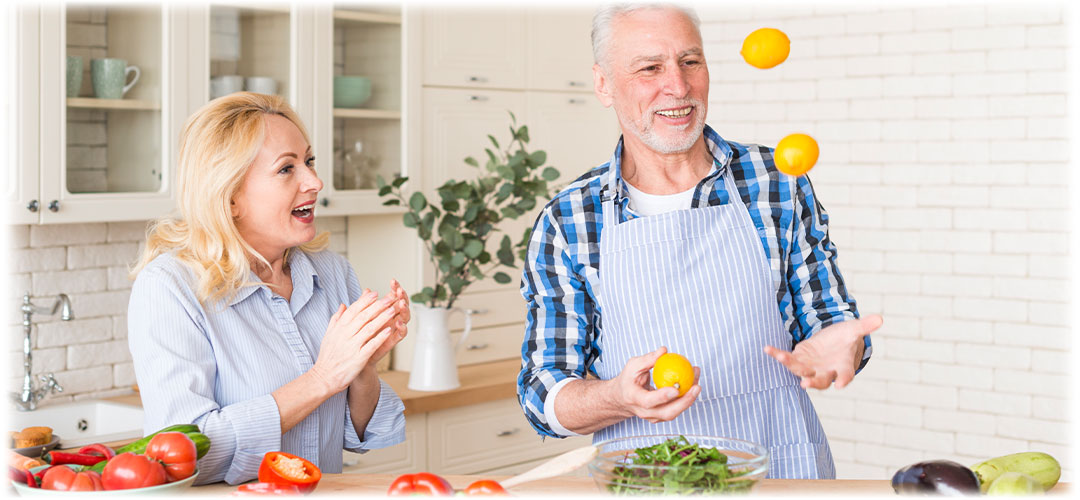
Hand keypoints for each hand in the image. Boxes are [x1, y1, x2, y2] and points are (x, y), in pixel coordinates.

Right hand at [310, 289, 399, 393]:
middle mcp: (345, 335)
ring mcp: (352, 346)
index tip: (375, 293)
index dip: (365, 301)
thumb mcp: (329, 334)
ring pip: (369, 329)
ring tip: (393, 310)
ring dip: (382, 318)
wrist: (324, 378)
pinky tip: (390, 330)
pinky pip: (371, 345)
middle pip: (363, 316)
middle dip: (378, 306)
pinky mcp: (358, 358)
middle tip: (390, 298)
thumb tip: (343, 304)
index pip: (353, 310)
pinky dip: (381, 337)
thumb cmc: (328, 356)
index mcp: (339, 328)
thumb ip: (337, 319)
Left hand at [365, 279, 410, 366]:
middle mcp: (391, 319)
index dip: (395, 289)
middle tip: (400, 291)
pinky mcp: (392, 341)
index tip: (393, 281)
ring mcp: (393, 330)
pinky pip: (401, 334)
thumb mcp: (360, 317)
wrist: (355, 355)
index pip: (393, 297)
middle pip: (401, 305)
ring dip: (404, 310)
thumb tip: (367, 290)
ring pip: (404, 318)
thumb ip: (365, 304)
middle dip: (402, 297)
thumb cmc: (360, 336)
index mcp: (384, 311)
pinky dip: (402, 328)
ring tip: (401, 304)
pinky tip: (399, 322)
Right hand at [607, 346, 700, 423]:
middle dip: (685, 402)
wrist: (623, 398)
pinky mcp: (662, 416)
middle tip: (696, 387)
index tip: (675, 389)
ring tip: (697, 379)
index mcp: (634, 399)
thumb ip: (648, 359)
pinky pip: (677, 408)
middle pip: (667, 413)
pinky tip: (693, 382)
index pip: (648, 401)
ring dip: (689, 398)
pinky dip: (687, 397)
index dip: (662, 397)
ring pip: (675, 412)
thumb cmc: (628, 380)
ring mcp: (654, 417)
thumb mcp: (632, 366)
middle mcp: (644, 412)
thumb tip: (664, 351)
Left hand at [763, 314, 882, 389]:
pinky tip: (767, 349)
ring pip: (800, 371)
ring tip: (781, 358)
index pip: (845, 376)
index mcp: (843, 367)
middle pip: (819, 380)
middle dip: (813, 382)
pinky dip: (777, 355)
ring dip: (790, 365)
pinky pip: (787, 360)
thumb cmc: (846, 339)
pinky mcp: (798, 359)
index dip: (843, 380)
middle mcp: (826, 371)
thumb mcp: (854, 330)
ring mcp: (810, 367)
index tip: (840, 384)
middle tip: (806, 385)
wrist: (833, 342)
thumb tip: (879, 318)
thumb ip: (864, 326)